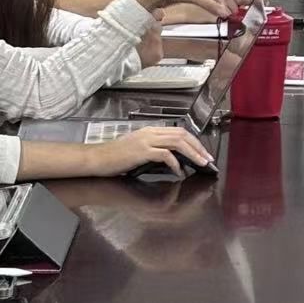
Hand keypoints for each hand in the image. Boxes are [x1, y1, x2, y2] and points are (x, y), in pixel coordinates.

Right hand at [86, 126, 212, 176]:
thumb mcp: (138, 150)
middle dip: (198, 147)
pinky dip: (175, 163)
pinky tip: (178, 172)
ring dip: (192, 153)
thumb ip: (155, 150)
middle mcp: (150, 132)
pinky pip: (164, 155)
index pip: (179, 131)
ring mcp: (146, 141)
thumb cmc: (115, 158)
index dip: (194, 141)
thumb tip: (173, 159)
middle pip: (182, 135)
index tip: (203, 153)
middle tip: (208, 159)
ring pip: (177, 142)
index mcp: (151, 130)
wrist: (96, 159)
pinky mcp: (141, 151)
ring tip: (200, 163)